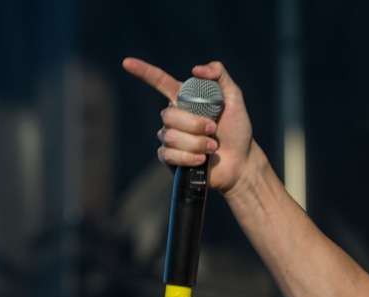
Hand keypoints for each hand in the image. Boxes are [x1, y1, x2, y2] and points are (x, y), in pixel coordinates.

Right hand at [122, 58, 254, 193]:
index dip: (144, 71)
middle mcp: (174, 117)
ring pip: (170, 136)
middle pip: (168, 115)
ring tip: (213, 146)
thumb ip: (220, 77)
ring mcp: (170, 138)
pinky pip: (169, 154)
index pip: (160, 81)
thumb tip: (196, 69)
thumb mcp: (234, 99)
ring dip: (196, 142)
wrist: (241, 162)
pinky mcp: (170, 158)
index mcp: (185, 99)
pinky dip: (189, 157)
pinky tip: (202, 159)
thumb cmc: (237, 131)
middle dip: (195, 123)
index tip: (127, 62)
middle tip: (213, 129)